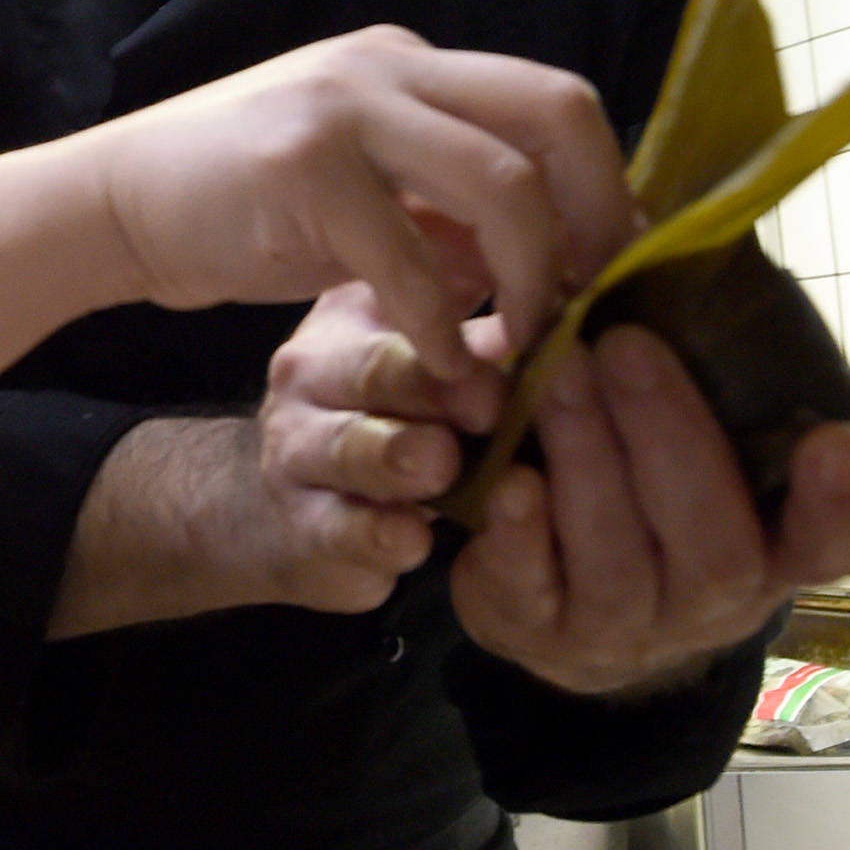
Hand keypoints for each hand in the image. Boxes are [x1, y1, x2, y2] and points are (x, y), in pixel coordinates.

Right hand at [85, 26, 634, 379]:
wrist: (113, 202)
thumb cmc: (242, 206)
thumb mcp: (363, 195)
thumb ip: (448, 208)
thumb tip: (550, 253)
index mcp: (412, 64)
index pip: (554, 102)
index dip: (604, 189)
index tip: (610, 273)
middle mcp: (389, 66)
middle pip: (557, 114)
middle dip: (594, 217)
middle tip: (588, 304)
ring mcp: (345, 107)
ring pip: (502, 180)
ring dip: (532, 277)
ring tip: (520, 344)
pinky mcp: (303, 166)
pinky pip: (411, 256)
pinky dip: (442, 323)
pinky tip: (442, 367)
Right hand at [246, 282, 508, 612]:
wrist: (298, 506)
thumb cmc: (390, 421)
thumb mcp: (428, 370)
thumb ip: (480, 347)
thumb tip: (555, 314)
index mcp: (350, 320)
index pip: (403, 309)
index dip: (456, 332)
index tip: (514, 349)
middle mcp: (309, 375)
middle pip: (372, 372)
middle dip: (433, 391)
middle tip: (489, 408)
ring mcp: (294, 449)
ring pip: (346, 447)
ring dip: (397, 457)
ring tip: (441, 466)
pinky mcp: (301, 521)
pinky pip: (338, 527)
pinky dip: (376, 535)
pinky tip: (411, 540)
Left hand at [451, 324, 849, 695]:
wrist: (562, 612)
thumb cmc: (642, 496)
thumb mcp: (689, 446)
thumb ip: (701, 376)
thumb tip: (658, 231)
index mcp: (770, 549)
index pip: (829, 540)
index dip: (838, 500)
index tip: (838, 441)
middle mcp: (710, 600)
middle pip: (713, 541)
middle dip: (671, 435)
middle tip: (624, 344)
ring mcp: (623, 626)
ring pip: (618, 557)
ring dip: (589, 460)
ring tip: (558, 376)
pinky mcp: (536, 628)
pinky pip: (532, 589)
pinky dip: (521, 535)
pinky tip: (509, 482)